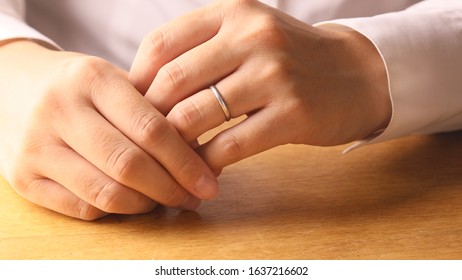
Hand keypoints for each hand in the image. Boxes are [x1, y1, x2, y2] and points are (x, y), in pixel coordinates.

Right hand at [0, 40, 217, 219]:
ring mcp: (35, 146)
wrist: (12, 85)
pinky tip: (132, 201)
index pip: (151, 129)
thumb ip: (157, 114)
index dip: (186, 163)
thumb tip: (204, 157)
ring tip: (165, 200)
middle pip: (130, 165)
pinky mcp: (22, 178)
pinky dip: (116, 211)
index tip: (209, 182)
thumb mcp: (116, 82)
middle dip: (172, 189)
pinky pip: (82, 208)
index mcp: (91, 78)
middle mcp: (59, 109)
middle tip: (193, 197)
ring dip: (146, 205)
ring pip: (106, 193)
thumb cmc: (78, 86)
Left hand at [129, 0, 391, 173]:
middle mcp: (253, 36)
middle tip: (144, 141)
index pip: (161, 44)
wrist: (356, 73)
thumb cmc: (291, 58)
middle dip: (150, 118)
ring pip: (196, 115)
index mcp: (233, 13)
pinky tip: (203, 170)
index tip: (132, 107)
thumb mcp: (249, 33)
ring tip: (170, 159)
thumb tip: (144, 88)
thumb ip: (202, 50)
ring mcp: (275, 74)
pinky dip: (208, 162)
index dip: (136, 80)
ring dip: (175, 145)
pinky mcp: (294, 113)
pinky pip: (231, 144)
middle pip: (172, 82)